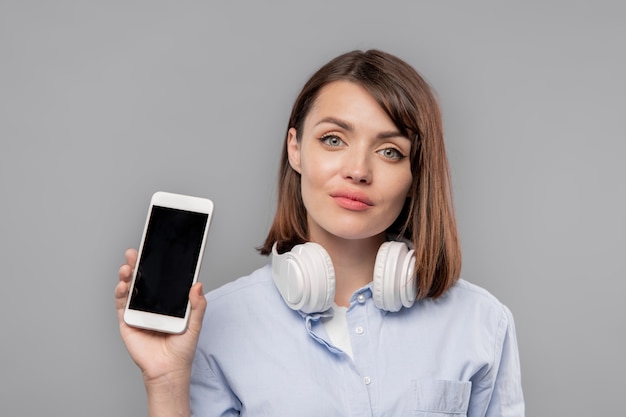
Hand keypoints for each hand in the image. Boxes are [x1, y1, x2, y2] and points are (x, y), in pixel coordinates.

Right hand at [115, 248, 206, 384]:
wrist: (169, 369)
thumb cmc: (182, 349)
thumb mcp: (195, 324)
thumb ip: (197, 306)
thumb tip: (198, 285)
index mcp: (167, 301)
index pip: (161, 279)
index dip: (156, 265)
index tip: (154, 250)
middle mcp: (152, 303)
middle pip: (142, 280)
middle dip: (137, 264)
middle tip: (135, 252)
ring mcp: (139, 311)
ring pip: (130, 289)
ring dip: (126, 276)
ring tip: (127, 267)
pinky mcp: (128, 321)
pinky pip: (122, 305)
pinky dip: (120, 293)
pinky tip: (123, 286)